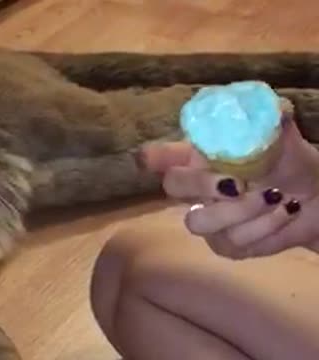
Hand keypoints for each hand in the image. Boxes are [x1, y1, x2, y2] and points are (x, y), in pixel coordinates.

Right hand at [141, 114, 318, 258]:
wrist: (315, 201)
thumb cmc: (290, 165)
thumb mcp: (285, 141)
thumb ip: (274, 124)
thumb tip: (277, 109)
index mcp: (200, 156)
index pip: (162, 155)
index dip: (151, 156)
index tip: (146, 157)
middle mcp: (195, 186)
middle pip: (172, 185)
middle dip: (200, 184)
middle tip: (234, 184)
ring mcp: (205, 218)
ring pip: (202, 220)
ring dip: (243, 209)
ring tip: (275, 196)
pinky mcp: (224, 246)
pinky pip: (234, 240)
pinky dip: (266, 225)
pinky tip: (284, 212)